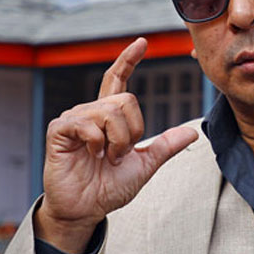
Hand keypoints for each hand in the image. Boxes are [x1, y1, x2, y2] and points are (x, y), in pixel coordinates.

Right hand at [34, 37, 198, 252]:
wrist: (85, 210)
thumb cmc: (108, 188)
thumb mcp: (145, 165)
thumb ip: (166, 146)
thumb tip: (193, 132)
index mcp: (108, 117)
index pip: (118, 80)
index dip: (129, 60)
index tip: (142, 43)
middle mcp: (91, 111)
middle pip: (126, 100)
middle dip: (132, 132)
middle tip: (120, 155)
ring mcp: (74, 119)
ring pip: (110, 111)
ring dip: (117, 141)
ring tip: (106, 158)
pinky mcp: (60, 129)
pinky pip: (88, 123)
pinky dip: (97, 143)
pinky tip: (91, 155)